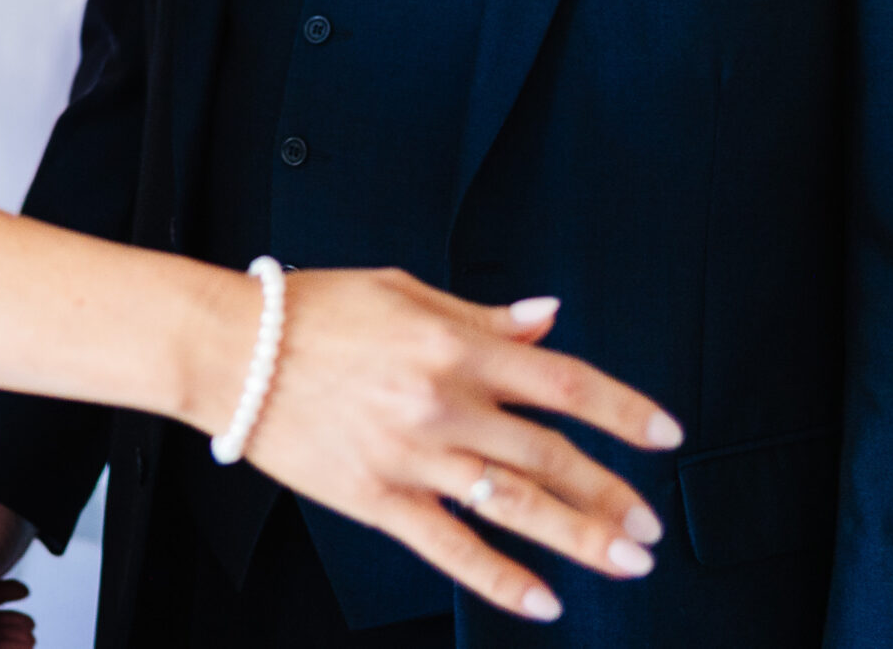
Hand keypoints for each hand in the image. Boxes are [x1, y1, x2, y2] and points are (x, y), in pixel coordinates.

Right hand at [236, 271, 681, 624]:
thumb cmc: (310, 310)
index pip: (563, 383)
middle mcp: (441, 403)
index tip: (665, 435)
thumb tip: (548, 319)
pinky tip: (542, 601)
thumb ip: (480, 315)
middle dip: (610, 492)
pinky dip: (501, 579)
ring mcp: (410, 456)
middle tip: (650, 523)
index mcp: (453, 346)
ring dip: (579, 536)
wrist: (228, 350)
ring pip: (514, 505)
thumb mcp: (402, 291)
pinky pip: (450, 547)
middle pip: (550, 456)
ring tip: (628, 561)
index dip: (624, 412)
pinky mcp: (376, 499)